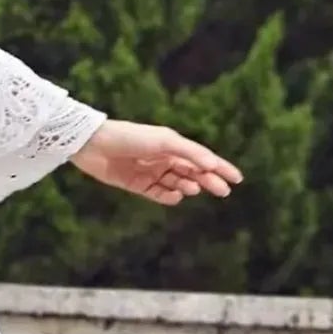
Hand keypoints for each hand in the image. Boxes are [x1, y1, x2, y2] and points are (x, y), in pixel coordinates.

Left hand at [71, 119, 241, 204]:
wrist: (95, 145)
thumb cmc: (131, 137)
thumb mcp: (164, 142)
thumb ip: (189, 153)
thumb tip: (212, 164)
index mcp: (173, 145)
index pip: (203, 158)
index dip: (221, 168)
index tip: (237, 179)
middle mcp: (164, 159)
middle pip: (193, 173)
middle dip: (210, 181)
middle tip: (223, 192)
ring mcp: (151, 172)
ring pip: (178, 184)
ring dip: (188, 187)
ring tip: (193, 188)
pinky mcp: (137, 185)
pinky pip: (159, 194)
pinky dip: (169, 196)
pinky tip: (176, 196)